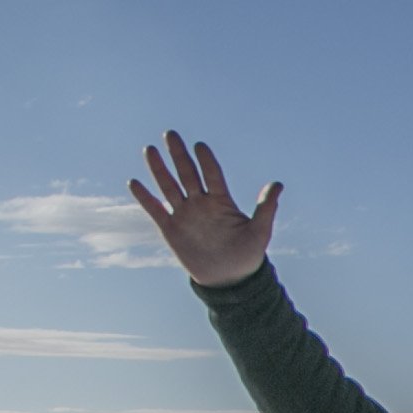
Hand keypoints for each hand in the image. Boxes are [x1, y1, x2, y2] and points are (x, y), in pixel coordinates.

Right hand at [127, 131, 281, 285]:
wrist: (229, 279)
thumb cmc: (247, 255)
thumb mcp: (260, 232)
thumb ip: (266, 208)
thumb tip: (278, 184)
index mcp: (221, 201)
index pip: (212, 175)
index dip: (206, 161)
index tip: (200, 146)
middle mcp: (201, 203)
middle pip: (187, 174)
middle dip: (179, 154)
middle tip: (171, 133)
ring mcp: (185, 215)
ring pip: (169, 187)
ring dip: (159, 169)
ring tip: (150, 149)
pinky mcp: (171, 229)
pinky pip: (155, 210)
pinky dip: (145, 197)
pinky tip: (134, 182)